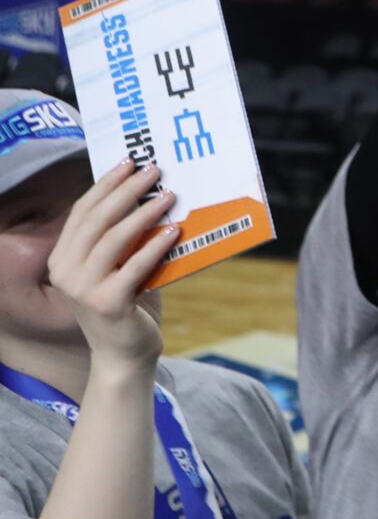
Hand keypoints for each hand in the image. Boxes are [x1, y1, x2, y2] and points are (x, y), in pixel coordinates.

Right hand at [46, 161, 179, 368]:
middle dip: (126, 190)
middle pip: (97, 220)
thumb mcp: (120, 267)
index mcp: (63, 258)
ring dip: (144, 214)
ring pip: (113, 240)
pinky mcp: (107, 303)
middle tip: (154, 170)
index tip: (129, 162)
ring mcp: (83, 289)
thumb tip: (152, 196)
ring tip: (169, 196)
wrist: (124, 356)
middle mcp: (65, 271)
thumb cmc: (128, 304)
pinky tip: (174, 230)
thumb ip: (124, 239)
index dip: (105, 185)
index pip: (82, 212)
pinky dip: (155, 246)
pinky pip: (134, 266)